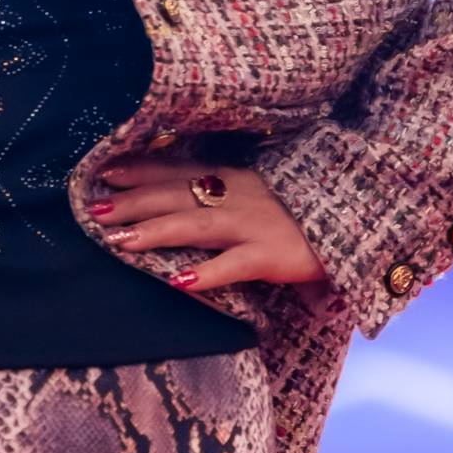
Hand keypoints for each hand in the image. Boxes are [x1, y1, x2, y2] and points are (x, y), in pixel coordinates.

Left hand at [94, 151, 323, 294]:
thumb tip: (181, 200)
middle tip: (94, 209)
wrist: (358, 217)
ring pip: (196, 225)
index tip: (103, 173)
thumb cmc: (302, 212)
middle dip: (133, 202)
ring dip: (155, 231)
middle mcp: (236, 197)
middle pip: (175, 196)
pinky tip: (178, 282)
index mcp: (232, 181)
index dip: (139, 171)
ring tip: (119, 241)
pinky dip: (206, 273)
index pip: (177, 171)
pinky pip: (234, 265)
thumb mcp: (258, 193)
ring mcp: (253, 225)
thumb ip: (223, 194)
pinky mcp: (271, 255)